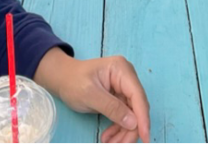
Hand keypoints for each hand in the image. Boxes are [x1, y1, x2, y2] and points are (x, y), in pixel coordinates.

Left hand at [35, 49, 149, 143]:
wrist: (62, 78)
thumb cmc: (73, 81)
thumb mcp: (90, 95)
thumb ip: (112, 108)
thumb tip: (134, 123)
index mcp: (121, 70)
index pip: (137, 96)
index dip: (143, 118)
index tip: (145, 139)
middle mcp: (126, 77)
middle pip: (136, 107)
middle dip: (130, 129)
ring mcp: (123, 87)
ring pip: (131, 115)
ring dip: (123, 132)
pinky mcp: (119, 96)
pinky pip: (123, 116)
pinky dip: (117, 128)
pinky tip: (108, 138)